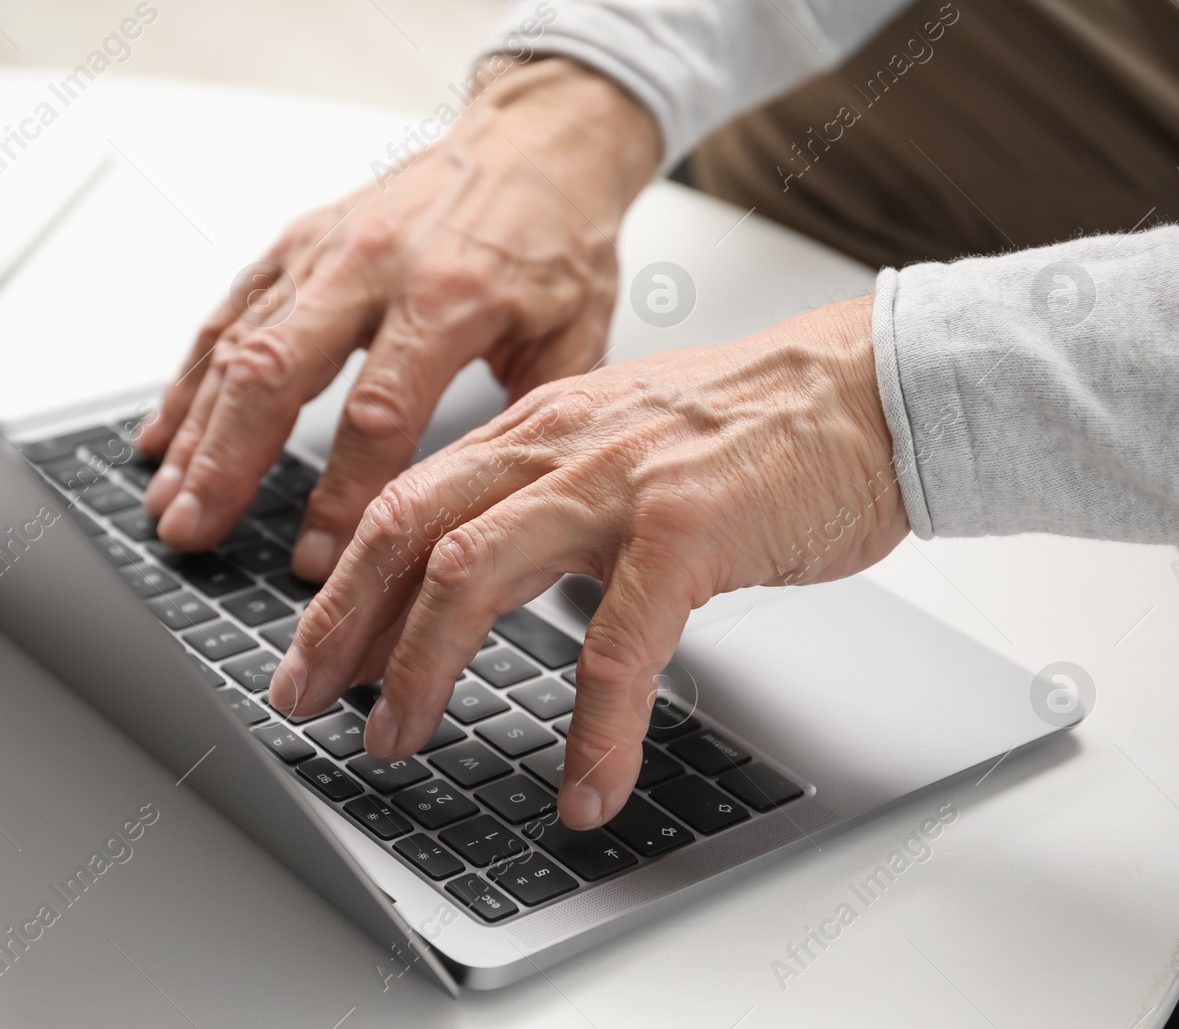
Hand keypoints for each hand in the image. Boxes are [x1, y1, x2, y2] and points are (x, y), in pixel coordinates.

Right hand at [136, 56, 660, 578]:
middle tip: (194, 532)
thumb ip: (526, 424)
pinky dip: (191, 376)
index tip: (315, 560)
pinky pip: (230, 312)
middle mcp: (373, 267)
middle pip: (277, 374)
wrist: (535, 139)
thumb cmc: (558, 239)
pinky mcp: (298, 241)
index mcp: (450, 296)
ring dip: (196, 430)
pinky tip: (166, 432)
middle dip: (228, 463)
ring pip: (239, 344)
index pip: (379, 414)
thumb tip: (488, 515)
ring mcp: (326, 249)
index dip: (340, 494)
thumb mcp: (574, 335)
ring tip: (166, 500)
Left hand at [268, 298, 908, 827]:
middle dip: (343, 625)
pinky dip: (593, 730)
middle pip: (410, 533)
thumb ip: (550, 492)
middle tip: (309, 701)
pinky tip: (585, 788)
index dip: (344, 584)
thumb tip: (487, 569)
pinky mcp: (689, 531)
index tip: (310, 650)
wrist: (869, 390)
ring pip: (474, 574)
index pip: (408, 504)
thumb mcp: (622, 440)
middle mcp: (558, 445)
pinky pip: (618, 647)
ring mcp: (618, 484)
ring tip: (399, 740)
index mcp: (537, 428)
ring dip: (422, 668)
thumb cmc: (754, 429)